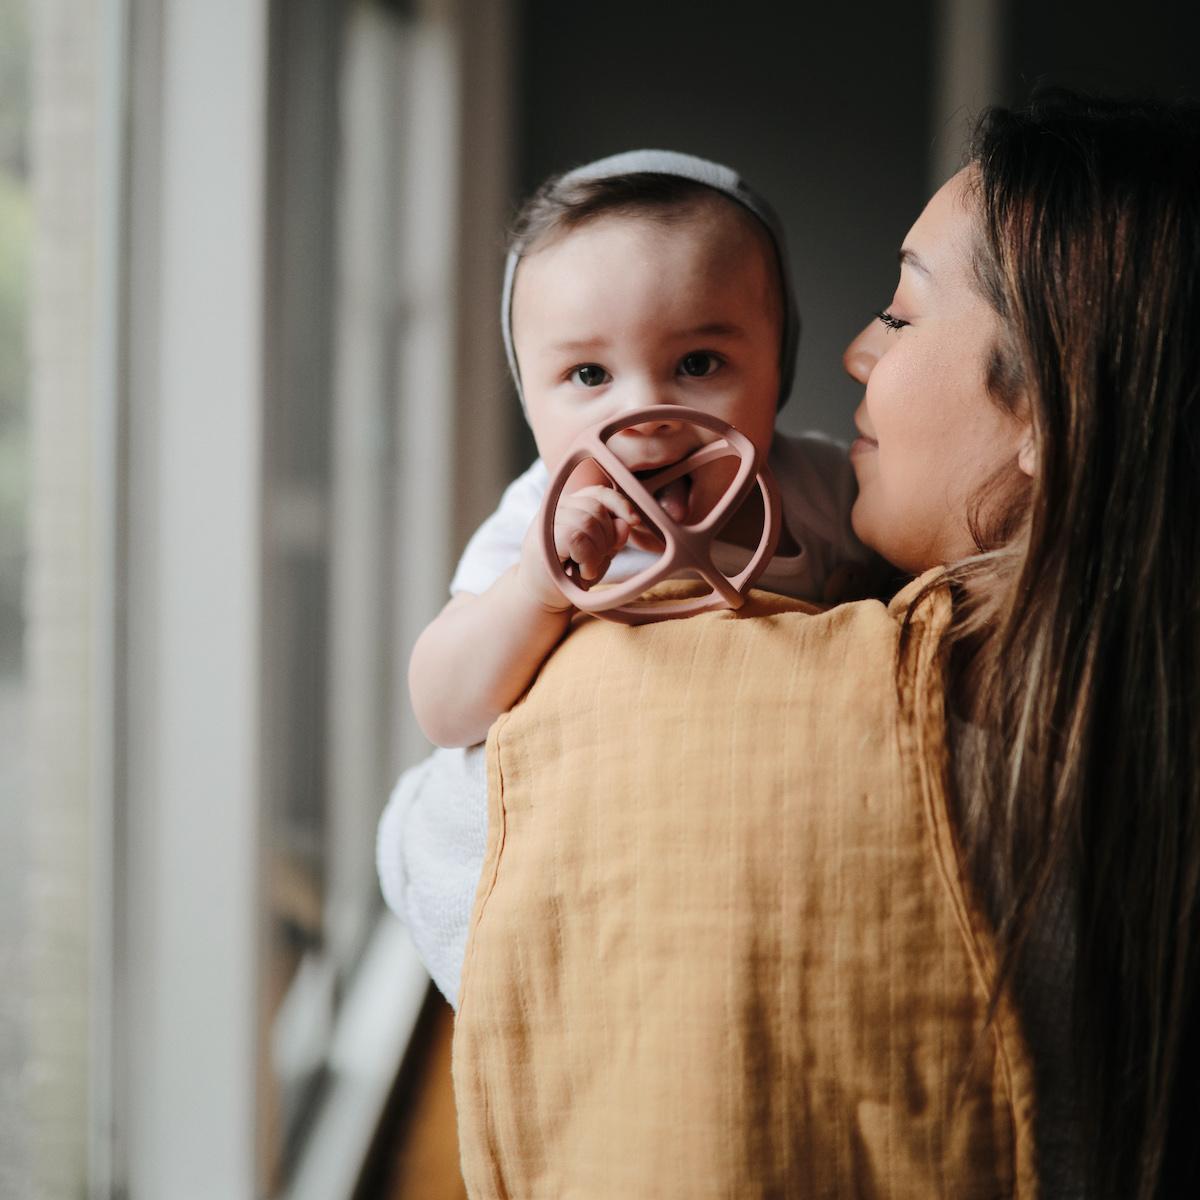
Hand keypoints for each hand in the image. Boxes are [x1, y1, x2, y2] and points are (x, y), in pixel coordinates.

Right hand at [516, 485, 643, 610]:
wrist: (544, 598)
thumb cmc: (572, 573)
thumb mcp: (600, 552)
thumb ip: (614, 536)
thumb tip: (627, 522)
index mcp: (571, 505)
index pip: (599, 493)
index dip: (620, 503)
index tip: (635, 521)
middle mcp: (557, 507)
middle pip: (597, 508)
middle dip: (607, 537)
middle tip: (597, 559)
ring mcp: (547, 521)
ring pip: (588, 522)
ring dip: (597, 551)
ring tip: (588, 567)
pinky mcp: (543, 538)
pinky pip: (577, 538)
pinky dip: (588, 559)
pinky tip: (583, 572)